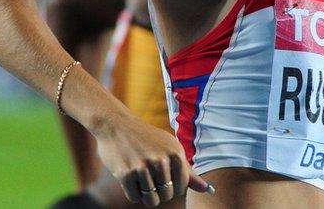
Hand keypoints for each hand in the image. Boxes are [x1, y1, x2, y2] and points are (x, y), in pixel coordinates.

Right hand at [95, 110, 211, 205]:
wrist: (116, 124)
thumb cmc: (147, 138)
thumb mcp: (170, 148)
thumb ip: (187, 171)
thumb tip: (207, 189)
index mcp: (175, 153)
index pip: (181, 187)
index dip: (172, 186)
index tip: (164, 176)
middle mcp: (161, 160)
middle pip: (166, 196)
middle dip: (159, 192)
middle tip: (150, 177)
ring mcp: (142, 167)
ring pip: (151, 200)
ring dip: (146, 194)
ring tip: (141, 179)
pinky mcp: (125, 174)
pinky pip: (135, 197)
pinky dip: (133, 193)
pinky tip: (131, 178)